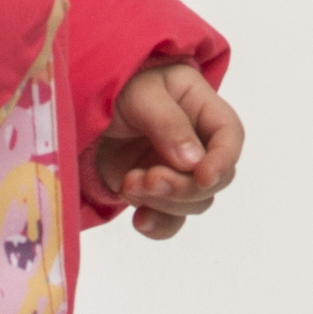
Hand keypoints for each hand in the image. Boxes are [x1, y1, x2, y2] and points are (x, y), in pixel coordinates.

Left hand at [82, 61, 243, 242]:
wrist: (82, 108)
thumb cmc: (118, 88)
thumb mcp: (141, 94)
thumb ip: (168, 123)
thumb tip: (193, 162)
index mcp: (202, 107)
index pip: (230, 136)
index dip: (223, 160)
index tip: (203, 177)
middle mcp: (197, 142)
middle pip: (215, 179)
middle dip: (183, 187)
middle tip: (148, 179)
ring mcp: (178, 171)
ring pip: (194, 203)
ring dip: (164, 202)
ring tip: (129, 184)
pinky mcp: (157, 192)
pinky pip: (171, 220)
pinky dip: (158, 225)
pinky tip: (140, 220)